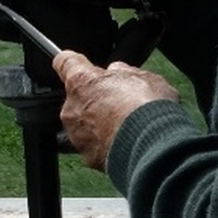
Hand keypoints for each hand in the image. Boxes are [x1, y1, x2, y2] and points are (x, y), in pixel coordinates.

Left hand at [52, 51, 179, 169]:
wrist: (152, 146)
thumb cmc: (147, 108)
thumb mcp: (144, 76)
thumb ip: (124, 71)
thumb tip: (118, 71)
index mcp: (82, 81)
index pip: (64, 62)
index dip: (72, 61)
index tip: (76, 62)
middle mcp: (72, 107)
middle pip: (78, 96)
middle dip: (96, 97)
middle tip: (121, 101)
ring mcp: (77, 134)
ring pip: (85, 122)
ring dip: (100, 122)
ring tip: (128, 124)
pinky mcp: (87, 155)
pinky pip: (94, 145)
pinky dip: (106, 143)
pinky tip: (127, 140)